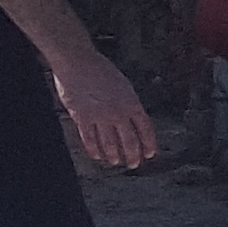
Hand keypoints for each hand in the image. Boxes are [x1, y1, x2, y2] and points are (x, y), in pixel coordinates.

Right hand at [50, 48, 157, 170]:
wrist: (77, 62)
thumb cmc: (100, 70)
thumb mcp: (123, 85)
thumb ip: (128, 103)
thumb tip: (133, 118)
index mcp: (132, 103)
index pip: (145, 129)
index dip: (149, 143)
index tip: (150, 153)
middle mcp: (118, 113)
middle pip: (129, 141)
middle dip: (133, 155)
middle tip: (133, 163)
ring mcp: (100, 117)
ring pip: (110, 144)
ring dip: (114, 155)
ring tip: (116, 161)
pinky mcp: (82, 118)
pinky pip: (90, 140)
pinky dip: (94, 150)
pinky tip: (97, 156)